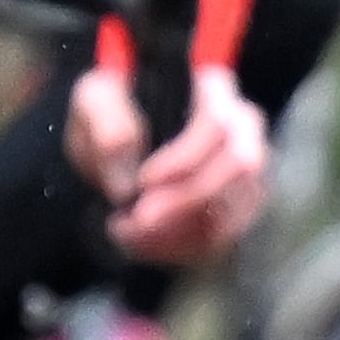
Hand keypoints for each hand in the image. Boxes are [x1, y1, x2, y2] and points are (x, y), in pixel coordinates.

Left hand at [68, 59, 268, 262]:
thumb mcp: (94, 102)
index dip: (185, 159)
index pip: (219, 124)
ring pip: (236, 210)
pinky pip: (224, 239)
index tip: (142, 181)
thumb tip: (128, 182)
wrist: (113, 146)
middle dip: (188, 201)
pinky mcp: (237, 209)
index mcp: (212, 89)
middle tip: (137, 221)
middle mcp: (243, 128)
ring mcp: (246, 171)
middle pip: (242, 168)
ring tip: (130, 234)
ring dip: (180, 232)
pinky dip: (181, 249)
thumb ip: (108, 126)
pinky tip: (144, 243)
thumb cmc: (110, 113)